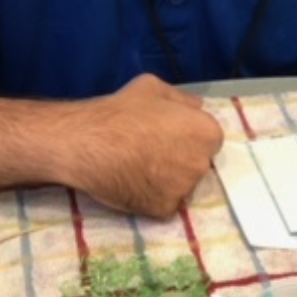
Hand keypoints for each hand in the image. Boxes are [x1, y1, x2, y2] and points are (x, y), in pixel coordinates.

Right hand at [57, 74, 221, 217]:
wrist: (88, 144)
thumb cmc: (120, 112)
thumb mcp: (152, 87)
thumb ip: (181, 98)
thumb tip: (197, 107)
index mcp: (207, 132)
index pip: (208, 140)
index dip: (188, 139)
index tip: (167, 138)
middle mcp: (202, 163)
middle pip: (197, 164)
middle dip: (180, 160)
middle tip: (150, 153)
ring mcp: (184, 189)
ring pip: (181, 186)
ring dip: (166, 181)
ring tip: (137, 169)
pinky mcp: (164, 209)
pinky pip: (163, 204)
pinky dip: (150, 198)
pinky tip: (132, 185)